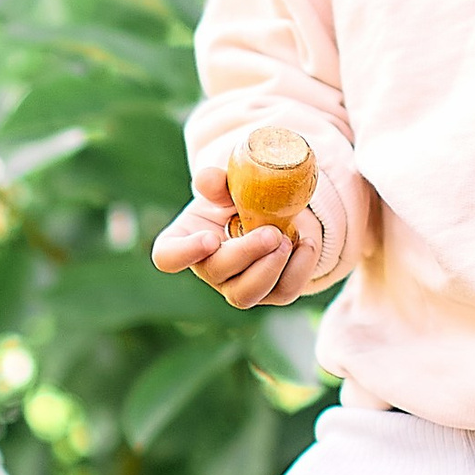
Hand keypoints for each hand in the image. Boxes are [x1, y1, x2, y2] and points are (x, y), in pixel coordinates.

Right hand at [151, 172, 326, 310]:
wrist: (271, 209)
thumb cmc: (236, 196)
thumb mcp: (225, 183)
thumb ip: (216, 182)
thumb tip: (209, 181)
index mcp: (185, 240)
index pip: (168, 257)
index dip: (184, 253)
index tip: (210, 238)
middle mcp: (207, 268)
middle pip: (216, 272)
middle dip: (245, 253)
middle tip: (271, 233)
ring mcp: (237, 286)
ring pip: (246, 294)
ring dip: (269, 269)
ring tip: (287, 239)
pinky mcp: (270, 293)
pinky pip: (283, 293)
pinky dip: (299, 270)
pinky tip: (306, 243)